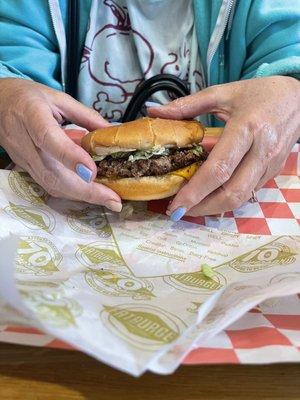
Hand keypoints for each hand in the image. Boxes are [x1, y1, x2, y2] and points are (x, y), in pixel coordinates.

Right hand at [0, 78, 121, 211]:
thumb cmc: (29, 97)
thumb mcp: (59, 98)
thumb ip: (86, 116)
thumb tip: (111, 132)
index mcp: (33, 116)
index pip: (49, 140)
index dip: (70, 158)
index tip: (92, 172)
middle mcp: (25, 142)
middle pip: (53, 173)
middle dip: (85, 191)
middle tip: (113, 200)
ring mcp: (23, 159)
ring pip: (51, 184)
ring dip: (81, 196)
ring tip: (108, 200)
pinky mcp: (25, 169)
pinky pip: (49, 184)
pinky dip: (72, 193)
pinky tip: (91, 194)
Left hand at [148, 76, 299, 218]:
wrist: (298, 98)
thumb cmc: (258, 94)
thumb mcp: (222, 93)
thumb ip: (187, 105)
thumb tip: (155, 112)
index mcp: (246, 129)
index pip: (218, 170)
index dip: (195, 192)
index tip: (176, 205)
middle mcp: (261, 151)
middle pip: (232, 193)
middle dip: (203, 208)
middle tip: (179, 211)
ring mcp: (270, 165)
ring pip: (241, 198)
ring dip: (214, 208)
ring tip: (191, 207)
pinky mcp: (273, 172)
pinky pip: (249, 192)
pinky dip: (227, 199)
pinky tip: (211, 197)